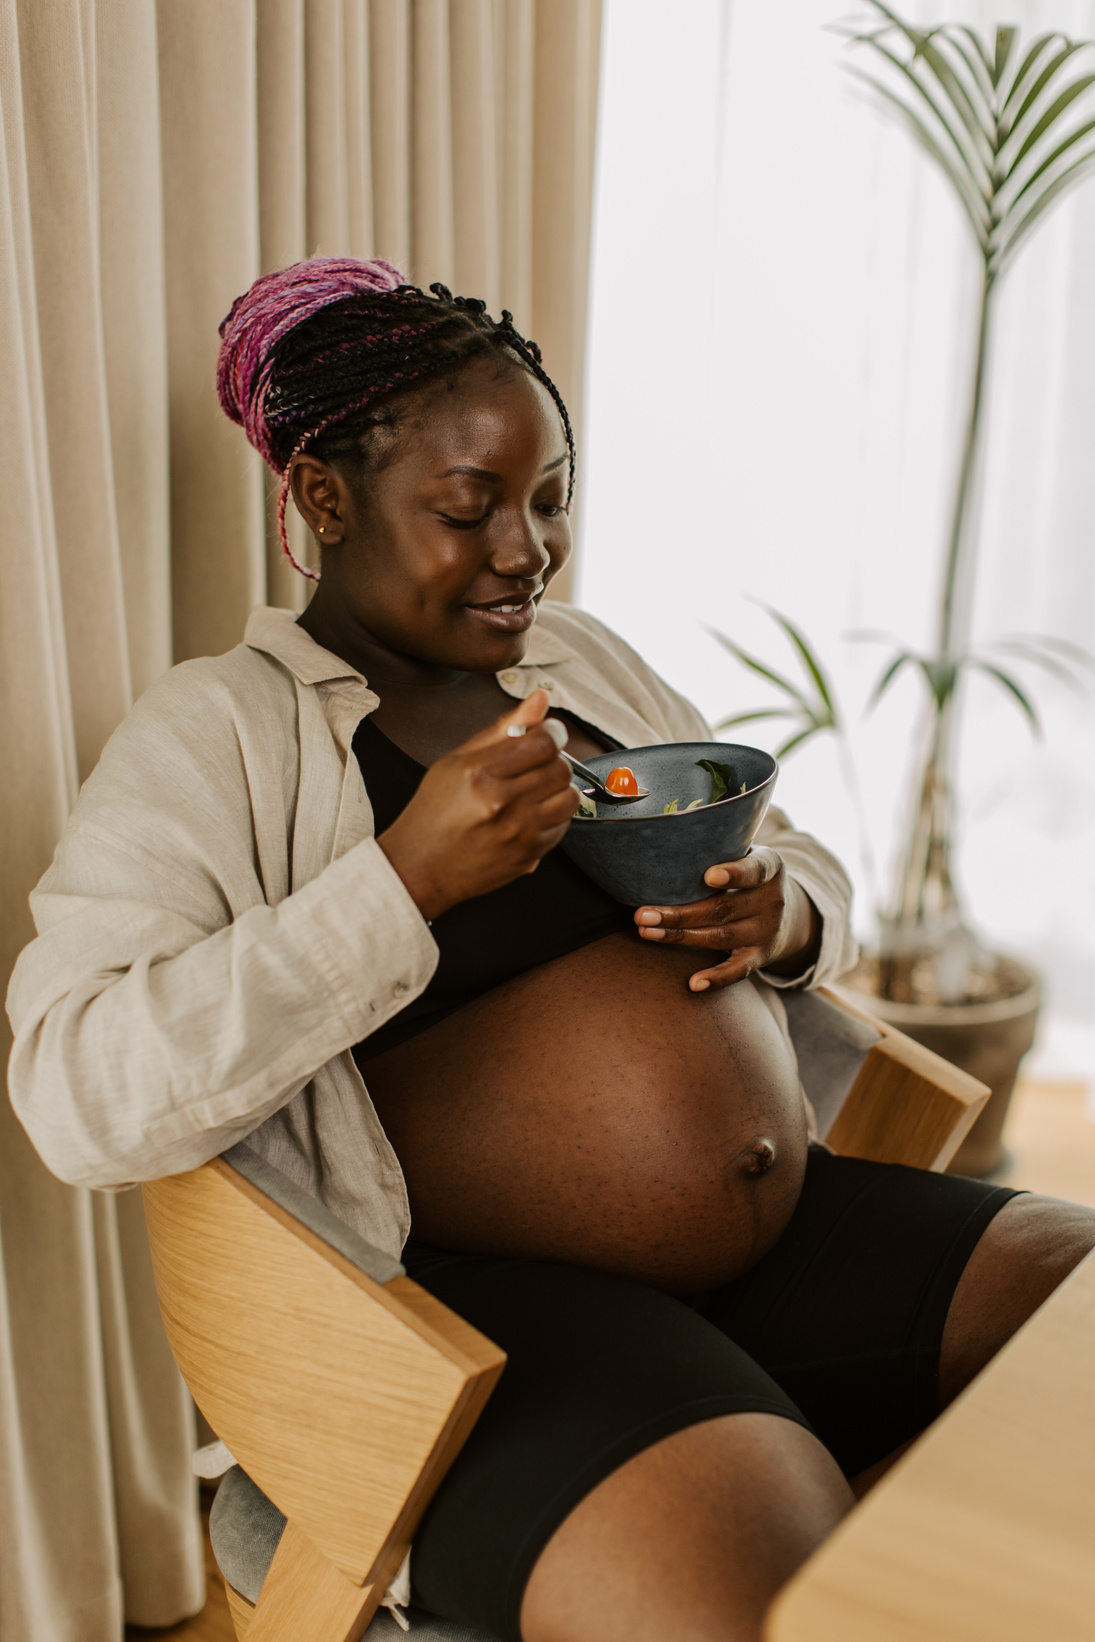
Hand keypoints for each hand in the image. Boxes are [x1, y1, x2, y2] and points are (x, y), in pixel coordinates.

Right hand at [376, 689, 577, 921]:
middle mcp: (502, 803)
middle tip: (534, 763)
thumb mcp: (457, 760)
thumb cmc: (434, 811)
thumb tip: (540, 699)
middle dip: (553, 760)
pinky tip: (529, 813)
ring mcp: (518, 833)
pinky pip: (563, 825)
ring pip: (569, 797)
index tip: (547, 733)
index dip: (552, 732)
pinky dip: (553, 815)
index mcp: (480, 773)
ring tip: (534, 788)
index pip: (544, 741)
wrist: (421, 867)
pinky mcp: (529, 855)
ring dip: (558, 788)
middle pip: (560, 768)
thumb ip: (503, 728)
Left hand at [634, 846, 820, 991]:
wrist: (787, 912)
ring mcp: (767, 931)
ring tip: (646, 931)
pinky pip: (738, 971)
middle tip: (642, 913)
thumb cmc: (747, 874)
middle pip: (723, 908)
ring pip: (720, 937)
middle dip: (680, 912)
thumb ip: (720, 847)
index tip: (708, 876)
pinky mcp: (760, 956)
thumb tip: (664, 831)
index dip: (733, 873)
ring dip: (680, 937)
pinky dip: (716, 979)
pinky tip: (693, 984)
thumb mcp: (746, 852)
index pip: (754, 869)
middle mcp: (772, 900)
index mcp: (770, 867)